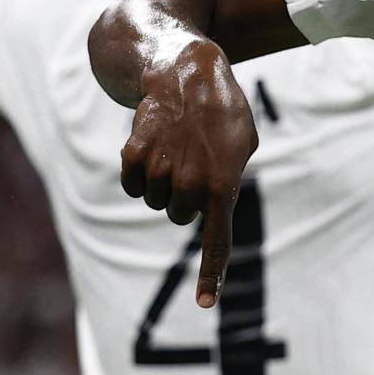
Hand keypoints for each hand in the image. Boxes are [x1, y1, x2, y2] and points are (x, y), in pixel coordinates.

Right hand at [119, 40, 258, 307]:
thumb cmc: (222, 108)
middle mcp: (191, 182)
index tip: (204, 304)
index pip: (217, 238)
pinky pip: (131, 184)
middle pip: (178, 217)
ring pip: (153, 200)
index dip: (210, 273)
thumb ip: (229, 180)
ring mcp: (161, 170)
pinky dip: (138, 171)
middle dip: (183, 197)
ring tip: (174, 145)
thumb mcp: (243, 143)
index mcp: (224, 182)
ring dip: (161, 181)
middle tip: (191, 160)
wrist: (186, 70)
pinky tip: (151, 143)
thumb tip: (215, 204)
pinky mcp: (134, 156)